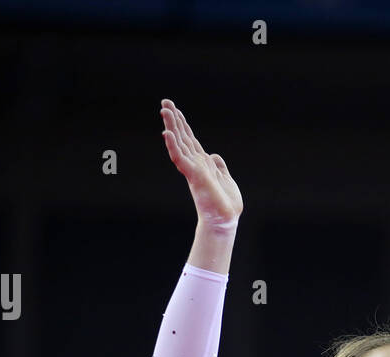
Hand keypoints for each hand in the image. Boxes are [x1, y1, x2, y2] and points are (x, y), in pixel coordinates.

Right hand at [160, 98, 242, 227]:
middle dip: (174, 119)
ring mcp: (193, 169)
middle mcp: (195, 164)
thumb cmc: (225, 204)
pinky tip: (167, 134)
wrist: (225, 220)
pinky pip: (180, 158)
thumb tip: (214, 155)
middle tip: (165, 102)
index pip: (190, 140)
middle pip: (182, 137)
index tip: (174, 109)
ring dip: (171, 126)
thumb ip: (219, 166)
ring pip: (179, 143)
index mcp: (202, 163)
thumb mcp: (225, 179)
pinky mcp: (193, 176)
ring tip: (164, 110)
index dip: (182, 124)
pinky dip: (173, 146)